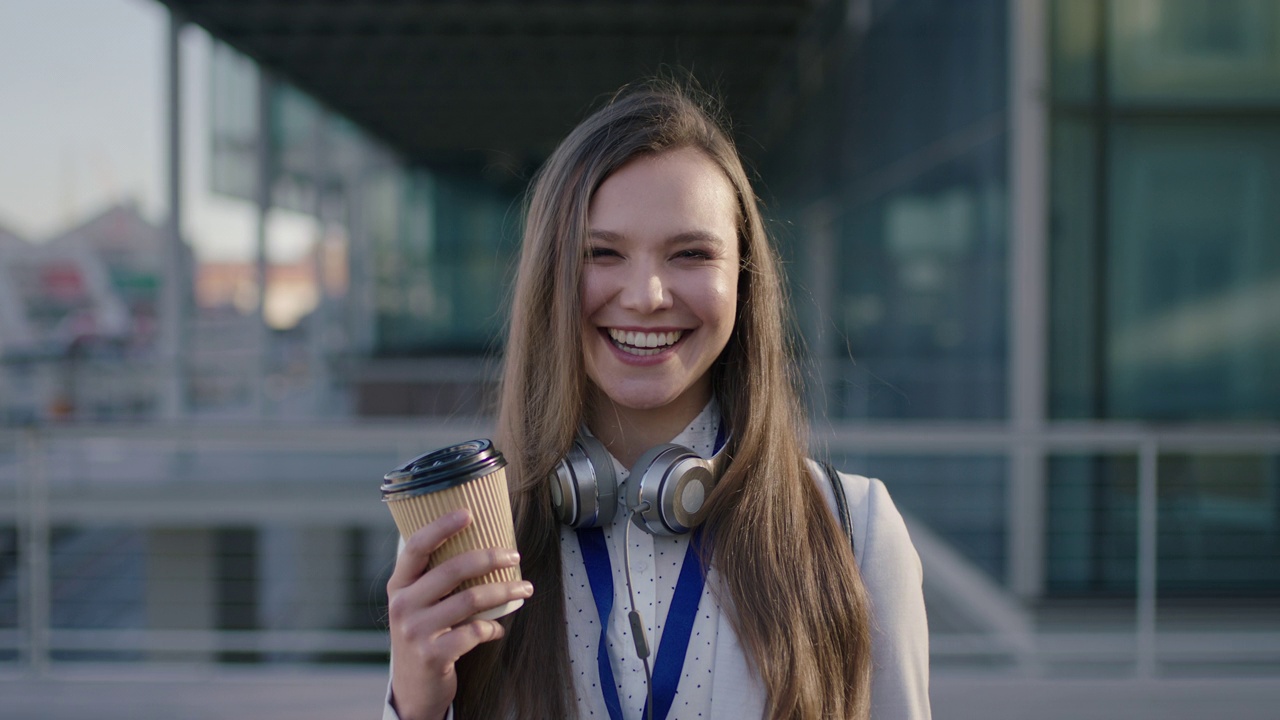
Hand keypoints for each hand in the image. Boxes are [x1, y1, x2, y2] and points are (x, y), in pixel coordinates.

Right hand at [386, 509, 533, 719]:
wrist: (413, 688)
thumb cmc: (424, 635)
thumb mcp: (419, 605)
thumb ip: (437, 579)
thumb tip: (483, 544)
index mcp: (399, 586)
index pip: (417, 547)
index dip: (442, 526)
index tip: (469, 513)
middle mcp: (403, 605)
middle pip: (452, 570)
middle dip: (490, 558)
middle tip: (514, 554)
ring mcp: (416, 632)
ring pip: (471, 599)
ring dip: (504, 590)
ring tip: (524, 588)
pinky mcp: (433, 655)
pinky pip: (475, 632)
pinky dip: (493, 628)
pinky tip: (497, 629)